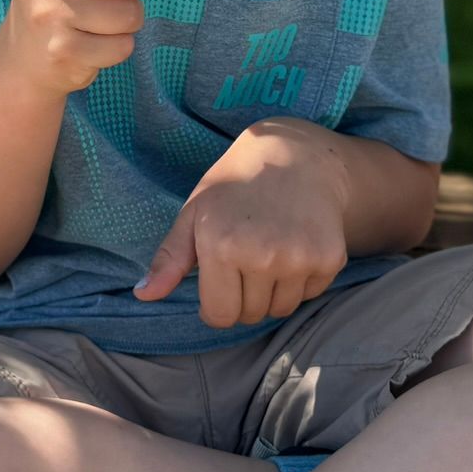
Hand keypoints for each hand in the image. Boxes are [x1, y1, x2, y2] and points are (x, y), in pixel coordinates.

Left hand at [132, 117, 350, 327]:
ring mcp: (299, 257)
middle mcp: (262, 254)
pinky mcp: (329, 258)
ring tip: (270, 251)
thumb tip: (143, 295)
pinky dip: (301, 281)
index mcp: (221, 245)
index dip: (216, 306)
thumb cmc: (236, 185)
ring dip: (273, 292)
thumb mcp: (195, 213)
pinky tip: (294, 245)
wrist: (295, 155)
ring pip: (281, 309)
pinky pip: (309, 294)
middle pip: (250, 315)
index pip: (219, 316)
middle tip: (247, 258)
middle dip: (244, 298)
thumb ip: (169, 259)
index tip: (220, 282)